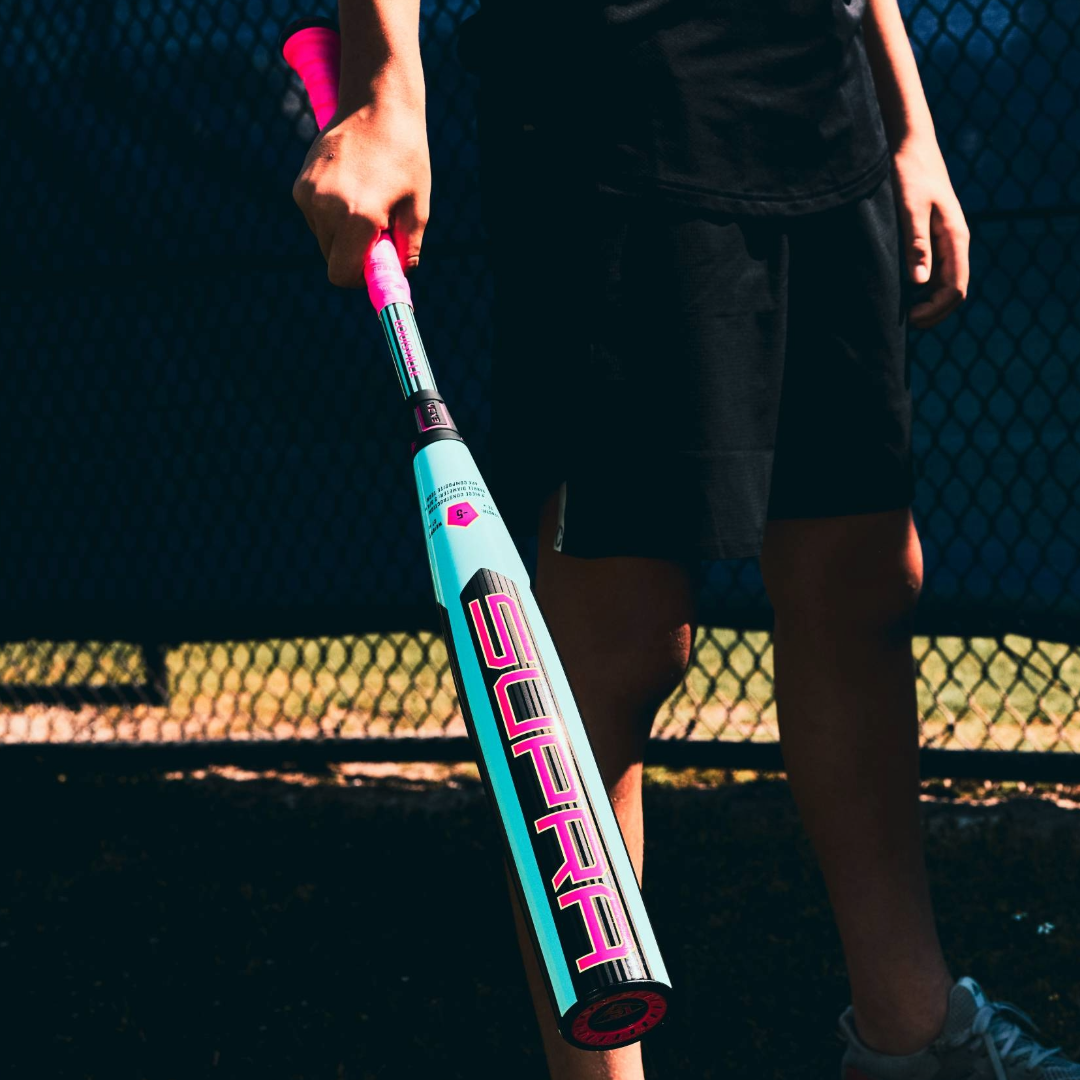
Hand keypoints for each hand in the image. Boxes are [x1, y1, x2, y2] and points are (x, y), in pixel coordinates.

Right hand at [292, 95, 429, 287]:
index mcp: (358, 218)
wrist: (377, 102)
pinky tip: (349, 185)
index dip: (358, 277)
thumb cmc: (405, 156)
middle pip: (332, 258)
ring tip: (365, 196)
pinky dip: (331, 213)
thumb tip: (397, 278)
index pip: (341, 274)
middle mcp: (327, 208)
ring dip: (343, 231)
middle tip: (378, 224)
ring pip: (323, 238)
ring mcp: (308, 195)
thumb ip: (407, 250)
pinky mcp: (299, 185)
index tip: (374, 263)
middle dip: (353, 252)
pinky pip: (315, 217)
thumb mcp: (418, 208)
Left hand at [891, 136, 969, 327]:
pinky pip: (935, 270)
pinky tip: (902, 292)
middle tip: (905, 324)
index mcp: (955, 238)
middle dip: (934, 312)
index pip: (955, 288)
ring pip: (944, 282)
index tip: (909, 319)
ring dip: (928, 301)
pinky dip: (923, 287)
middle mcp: (955, 241)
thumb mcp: (910, 209)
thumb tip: (920, 283)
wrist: (909, 143)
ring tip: (902, 312)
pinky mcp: (933, 234)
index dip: (935, 310)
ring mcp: (946, 238)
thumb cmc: (908, 173)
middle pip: (954, 290)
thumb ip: (916, 245)